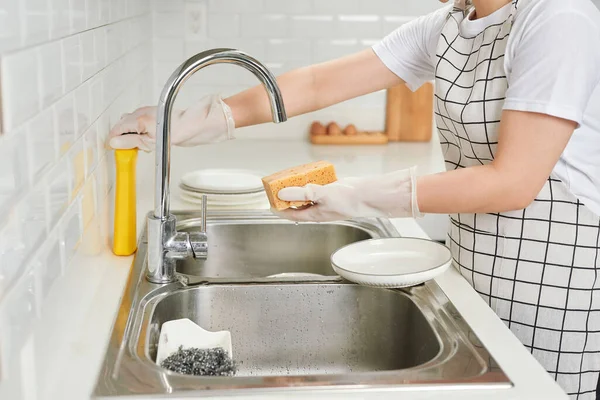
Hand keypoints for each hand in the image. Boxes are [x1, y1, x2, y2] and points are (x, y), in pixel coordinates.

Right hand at [108, 94, 234, 151]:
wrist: (197, 125)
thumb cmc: (180, 132)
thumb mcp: (151, 142)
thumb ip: (132, 142)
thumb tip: (116, 143)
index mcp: (139, 118)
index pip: (117, 129)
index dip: (114, 140)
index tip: (114, 149)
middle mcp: (142, 112)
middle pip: (123, 124)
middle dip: (122, 136)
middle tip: (128, 149)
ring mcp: (148, 112)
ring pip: (131, 123)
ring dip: (132, 134)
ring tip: (140, 146)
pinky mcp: (155, 114)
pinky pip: (140, 121)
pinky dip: (140, 130)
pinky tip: (148, 139)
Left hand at [273, 168, 422, 221]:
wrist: (367, 194)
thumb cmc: (348, 200)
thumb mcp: (320, 195)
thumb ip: (300, 193)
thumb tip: (282, 193)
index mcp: (313, 214)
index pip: (290, 214)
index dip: (278, 209)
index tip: (269, 203)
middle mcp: (317, 209)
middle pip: (297, 204)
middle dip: (287, 196)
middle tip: (278, 186)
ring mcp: (324, 200)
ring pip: (307, 194)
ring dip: (299, 187)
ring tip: (290, 178)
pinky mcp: (331, 191)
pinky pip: (317, 187)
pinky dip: (312, 181)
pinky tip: (310, 174)